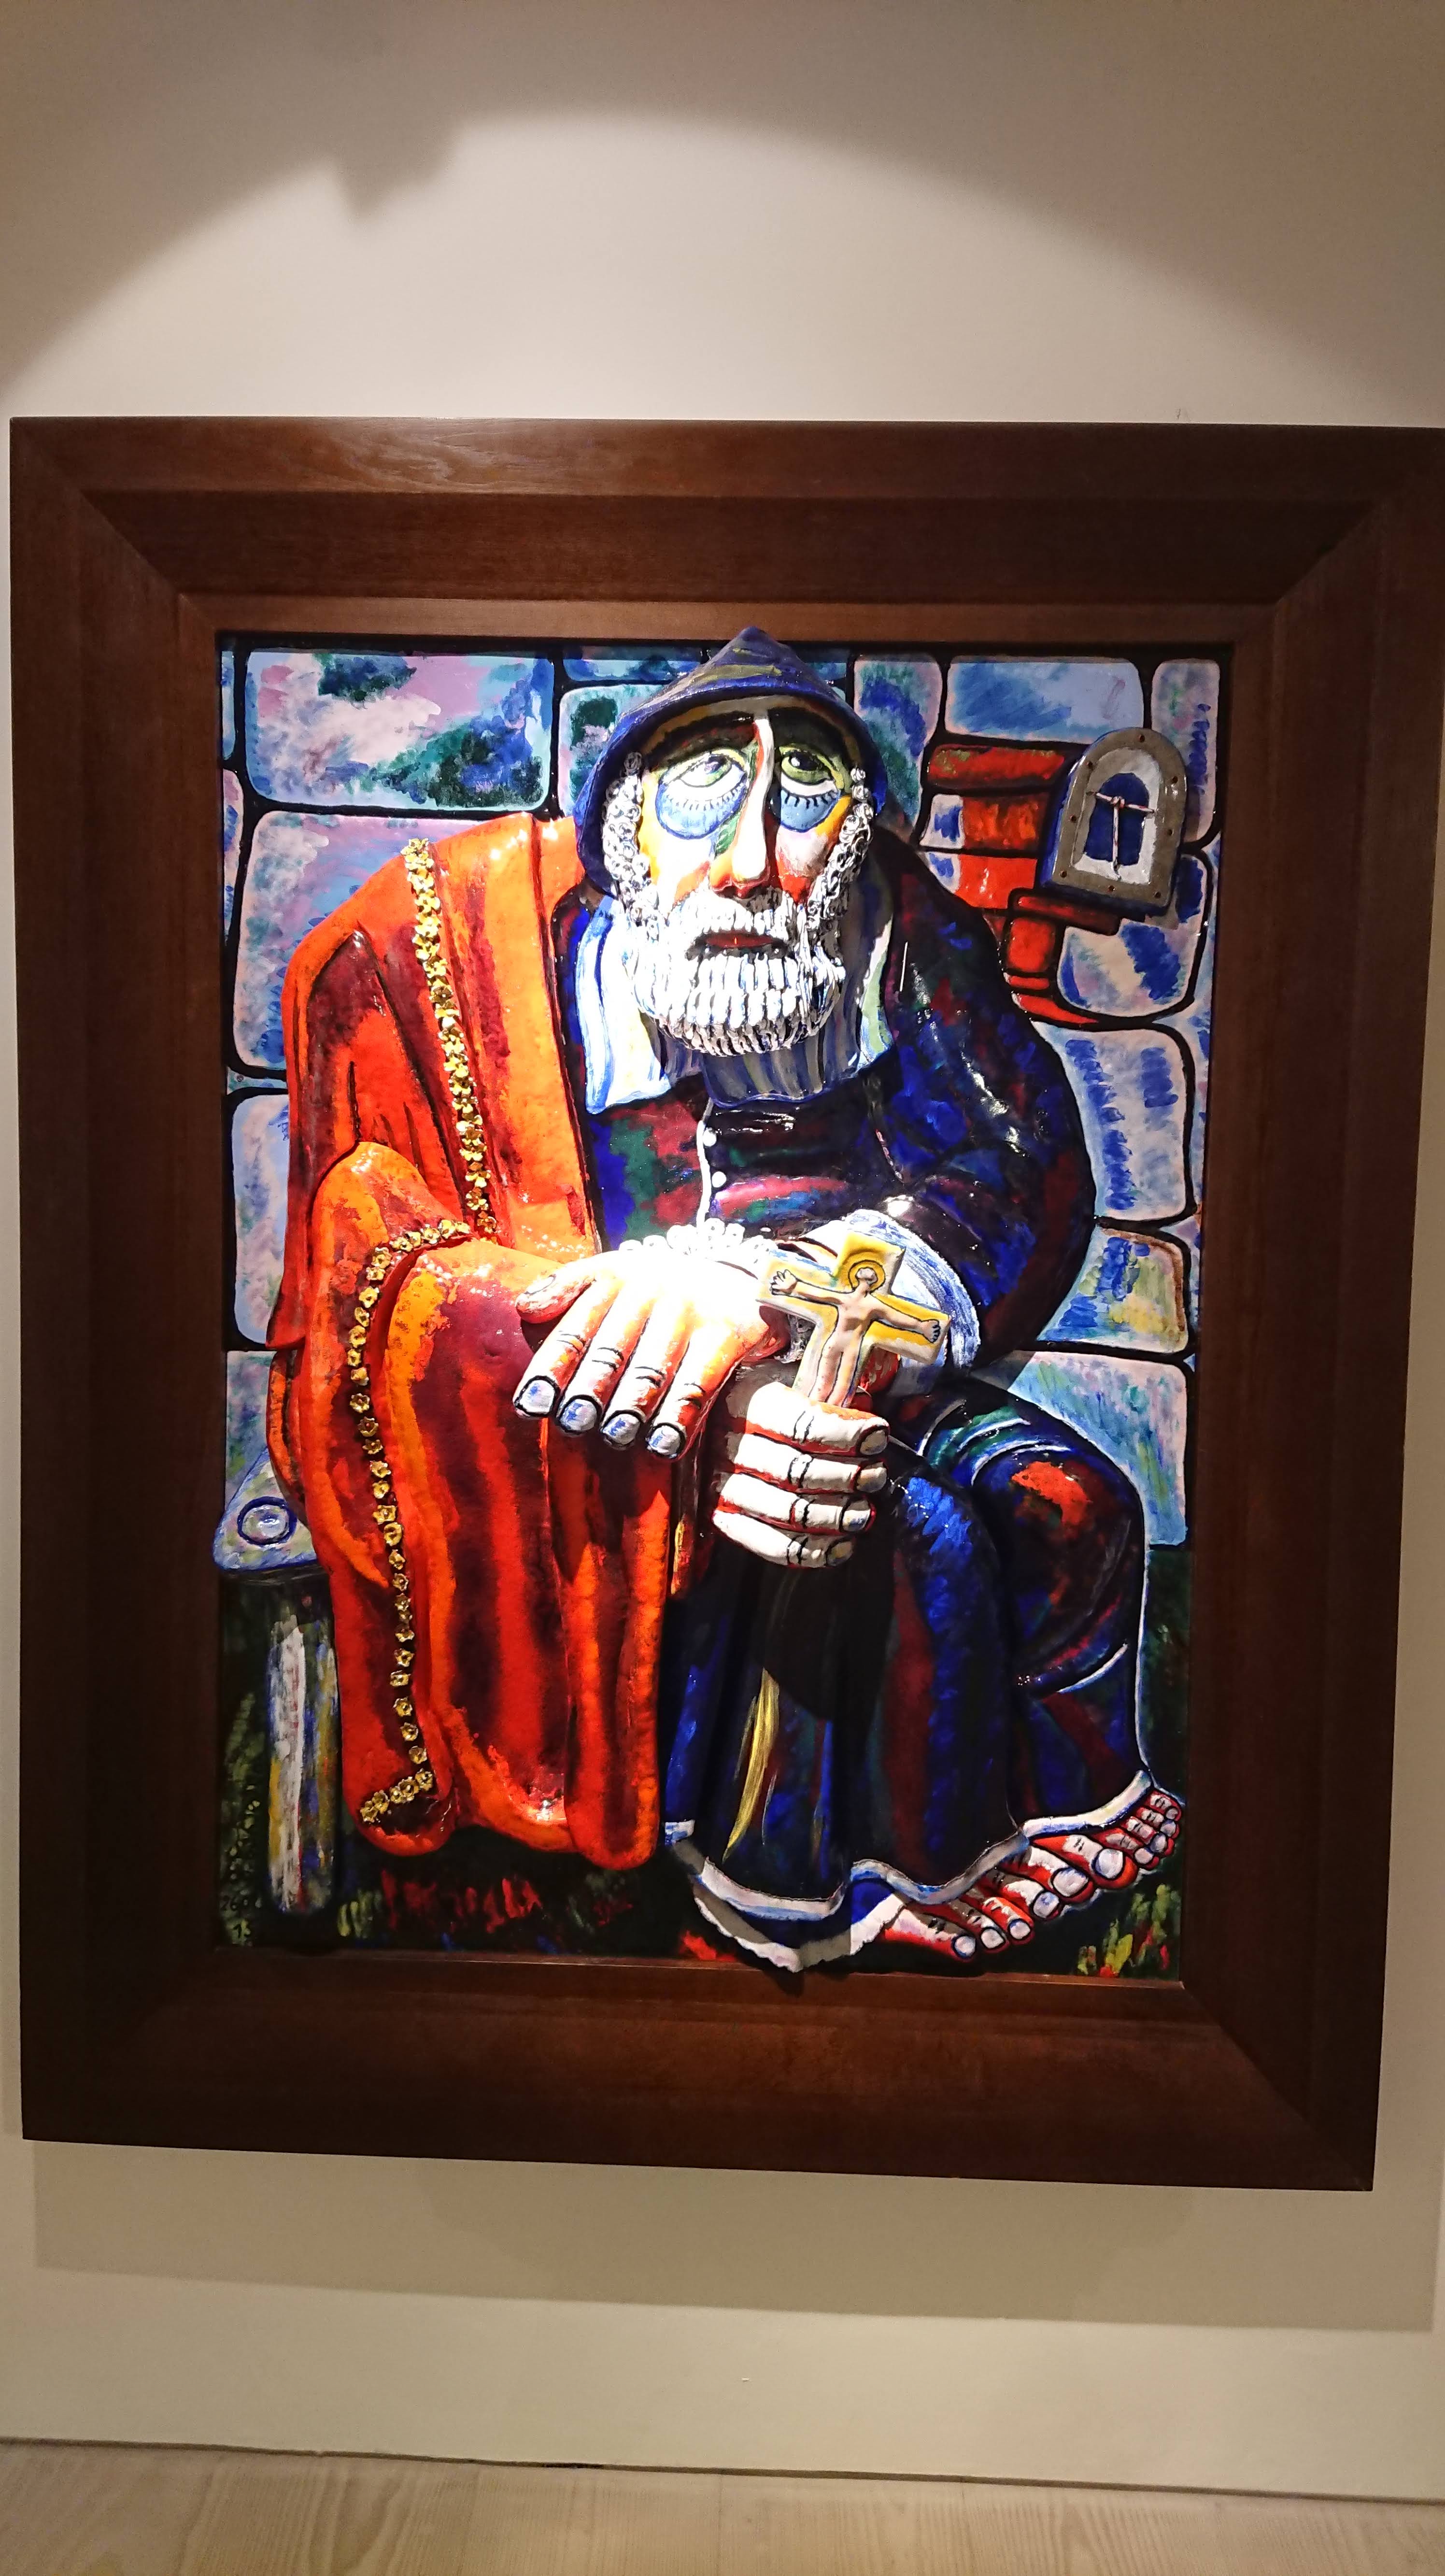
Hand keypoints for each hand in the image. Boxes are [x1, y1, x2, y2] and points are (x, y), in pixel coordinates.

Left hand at [512, 1242, 784, 1457]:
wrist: (738, 1276)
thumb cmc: (659, 1289)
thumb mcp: (615, 1273)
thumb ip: (567, 1287)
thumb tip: (523, 1308)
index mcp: (614, 1277)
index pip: (575, 1326)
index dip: (551, 1368)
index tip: (531, 1405)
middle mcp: (649, 1290)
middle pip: (611, 1350)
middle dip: (588, 1391)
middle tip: (572, 1424)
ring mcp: (689, 1312)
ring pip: (652, 1370)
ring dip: (630, 1407)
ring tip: (614, 1436)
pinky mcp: (725, 1335)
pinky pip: (698, 1384)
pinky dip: (679, 1417)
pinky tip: (663, 1445)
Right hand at [709, 1365, 889, 1569]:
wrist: (713, 1422)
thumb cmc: (767, 1398)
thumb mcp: (791, 1378)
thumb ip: (825, 1390)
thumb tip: (866, 1407)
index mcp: (747, 1403)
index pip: (802, 1425)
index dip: (845, 1434)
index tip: (878, 1436)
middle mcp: (729, 1446)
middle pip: (796, 1472)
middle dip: (846, 1477)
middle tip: (875, 1476)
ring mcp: (722, 1488)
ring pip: (787, 1511)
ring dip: (834, 1516)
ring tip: (865, 1512)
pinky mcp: (725, 1521)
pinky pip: (772, 1546)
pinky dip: (812, 1551)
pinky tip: (843, 1546)